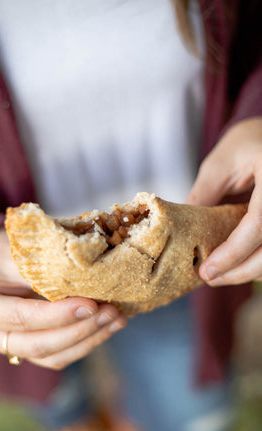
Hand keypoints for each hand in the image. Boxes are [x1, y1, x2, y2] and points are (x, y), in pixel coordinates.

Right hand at [0, 228, 126, 369]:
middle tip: (111, 311)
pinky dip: (86, 343)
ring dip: (89, 340)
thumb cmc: (4, 252)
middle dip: (80, 330)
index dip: (58, 314)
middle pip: (38, 344)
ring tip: (117, 319)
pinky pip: (60, 356)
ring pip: (53, 357)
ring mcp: (8, 347)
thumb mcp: (17, 252)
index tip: (91, 303)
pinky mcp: (29, 350)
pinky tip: (107, 326)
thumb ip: (44, 268)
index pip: (21, 317)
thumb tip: (89, 276)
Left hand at [187, 117, 261, 285]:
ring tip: (220, 274)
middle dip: (242, 271)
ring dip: (250, 270)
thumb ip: (203, 198)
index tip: (208, 271)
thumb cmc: (247, 143)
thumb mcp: (218, 165)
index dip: (234, 253)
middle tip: (211, 279)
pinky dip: (257, 259)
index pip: (260, 223)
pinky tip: (237, 262)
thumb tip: (183, 236)